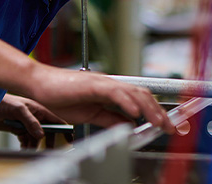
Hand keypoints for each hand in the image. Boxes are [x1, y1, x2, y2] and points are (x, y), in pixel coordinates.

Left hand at [0, 94, 67, 148]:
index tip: (69, 137)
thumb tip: (41, 134)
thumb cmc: (3, 101)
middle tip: (47, 150)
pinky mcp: (18, 128)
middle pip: (46, 131)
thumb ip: (31, 122)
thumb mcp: (19, 110)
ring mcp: (26, 123)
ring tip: (28, 150)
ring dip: (33, 145)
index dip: (63, 128)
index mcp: (38, 109)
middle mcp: (34, 116)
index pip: (54, 120)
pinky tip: (23, 147)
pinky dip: (25, 144)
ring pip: (35, 137)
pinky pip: (25, 139)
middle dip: (47, 141)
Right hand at [26, 64, 174, 133]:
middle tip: (173, 128)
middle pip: (143, 95)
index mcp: (111, 91)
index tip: (169, 126)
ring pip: (134, 93)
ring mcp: (103, 82)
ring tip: (160, 123)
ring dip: (150, 109)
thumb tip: (127, 127)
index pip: (140, 100)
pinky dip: (127, 103)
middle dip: (161, 112)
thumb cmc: (59, 97)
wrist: (39, 85)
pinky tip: (136, 114)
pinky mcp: (92, 84)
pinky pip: (114, 93)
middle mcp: (111, 84)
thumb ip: (109, 118)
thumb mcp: (90, 114)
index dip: (157, 112)